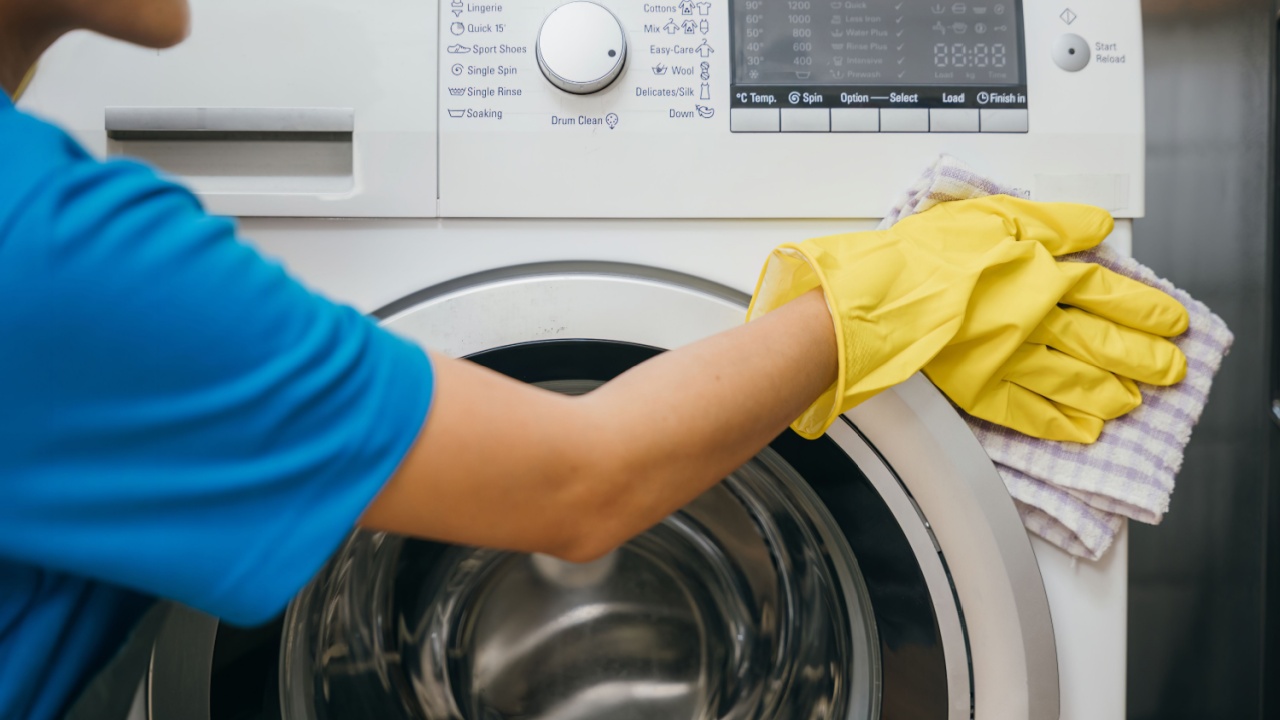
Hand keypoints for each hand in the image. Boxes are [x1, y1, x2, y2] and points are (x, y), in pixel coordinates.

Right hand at [747, 196, 1187, 440]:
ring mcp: (1010, 359)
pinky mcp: (981, 388)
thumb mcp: (995, 214)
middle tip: (1171, 368)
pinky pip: (1031, 412)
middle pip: (1102, 341)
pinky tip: (1083, 430)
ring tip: (1135, 400)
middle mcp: (1035, 320)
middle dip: (1143, 356)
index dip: (1144, 308)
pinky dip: (1061, 424)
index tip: (1172, 320)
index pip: (1108, 292)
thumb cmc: (927, 253)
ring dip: (1111, 392)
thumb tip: (1098, 227)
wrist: (880, 298)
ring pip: (1075, 380)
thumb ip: (1054, 221)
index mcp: (1041, 274)